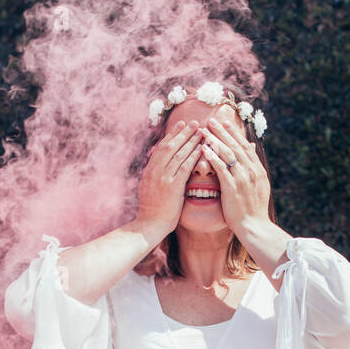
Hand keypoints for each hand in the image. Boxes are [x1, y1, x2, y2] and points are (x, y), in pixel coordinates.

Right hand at [134, 121, 203, 236]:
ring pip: (177, 153)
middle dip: (182, 133)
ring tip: (200, 131)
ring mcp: (163, 178)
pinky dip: (193, 156)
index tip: (181, 126)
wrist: (149, 225)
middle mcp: (154, 171)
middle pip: (169, 146)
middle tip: (194, 122)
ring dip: (190, 140)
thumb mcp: (148, 190)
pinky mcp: (172, 187)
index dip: (172, 135)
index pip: (161, 148)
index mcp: (149, 171)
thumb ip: (154, 177)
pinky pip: (184, 167)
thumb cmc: (152, 212)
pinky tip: (201, 149)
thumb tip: (158, 168)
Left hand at [198, 117, 270, 234]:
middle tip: (212, 120)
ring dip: (215, 140)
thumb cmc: (254, 210)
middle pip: (235, 146)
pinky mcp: (232, 187)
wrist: (254, 226)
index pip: (245, 147)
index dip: (234, 134)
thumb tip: (252, 155)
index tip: (225, 124)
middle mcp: (251, 171)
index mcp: (258, 170)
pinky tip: (204, 148)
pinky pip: (221, 168)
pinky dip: (212, 156)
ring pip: (227, 153)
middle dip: (223, 132)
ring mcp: (242, 178)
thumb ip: (254, 170)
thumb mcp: (259, 187)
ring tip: (204, 130)